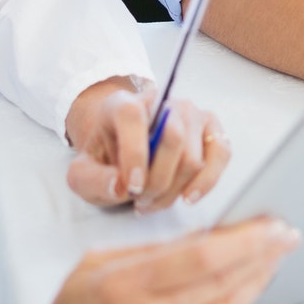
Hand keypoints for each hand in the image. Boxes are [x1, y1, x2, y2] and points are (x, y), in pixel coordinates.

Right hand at [0, 219, 299, 303]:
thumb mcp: (100, 264)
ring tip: (270, 260)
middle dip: (264, 256)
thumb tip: (212, 234)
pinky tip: (238, 295)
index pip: (205, 257)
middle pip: (226, 283)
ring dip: (255, 283)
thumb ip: (156, 250)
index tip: (275, 225)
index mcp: (126, 285)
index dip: (248, 240)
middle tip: (288, 236)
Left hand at [64, 78, 231, 211]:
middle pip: (172, 138)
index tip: (132, 187)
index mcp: (125, 103)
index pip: (133, 117)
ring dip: (174, 189)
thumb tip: (121, 187)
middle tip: (140, 200)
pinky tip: (188, 197)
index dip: (135, 153)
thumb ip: (91, 180)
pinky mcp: (212, 130)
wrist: (126, 148)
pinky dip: (207, 181)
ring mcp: (192, 113)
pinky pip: (221, 154)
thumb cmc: (107, 159)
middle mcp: (164, 101)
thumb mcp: (83, 172)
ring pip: (193, 156)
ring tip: (153, 201)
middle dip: (157, 181)